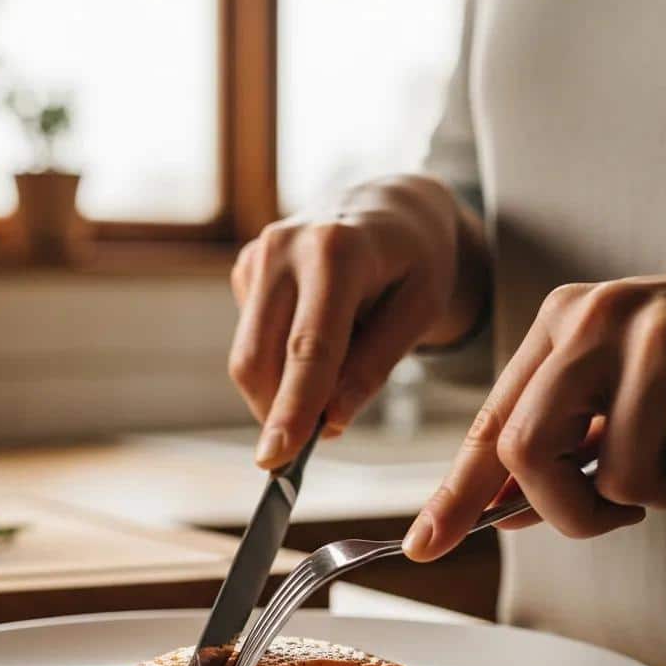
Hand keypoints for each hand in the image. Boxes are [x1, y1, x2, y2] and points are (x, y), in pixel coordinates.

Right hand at [228, 176, 490, 467]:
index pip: (309, 347)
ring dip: (281, 390)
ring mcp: (258, 255)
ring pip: (248, 356)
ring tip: (334, 370)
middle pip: (260, 357)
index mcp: (337, 251)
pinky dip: (281, 360)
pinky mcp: (245, 268)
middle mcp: (285, 247)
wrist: (389, 206)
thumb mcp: (421, 309)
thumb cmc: (414, 260)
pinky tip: (317, 335)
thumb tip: (331, 422)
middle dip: (277, 413)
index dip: (292, 407)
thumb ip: (375, 365)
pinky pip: (252, 339)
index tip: (277, 459)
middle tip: (313, 443)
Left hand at [403, 264, 665, 559]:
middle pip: (528, 450)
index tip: (425, 545)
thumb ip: (566, 439)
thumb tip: (505, 510)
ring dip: (665, 490)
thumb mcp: (622, 382)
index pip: (494, 422)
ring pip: (622, 477)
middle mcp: (594, 318)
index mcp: (562, 322)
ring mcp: (655, 333)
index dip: (456, 493)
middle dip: (569, 511)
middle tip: (614, 512)